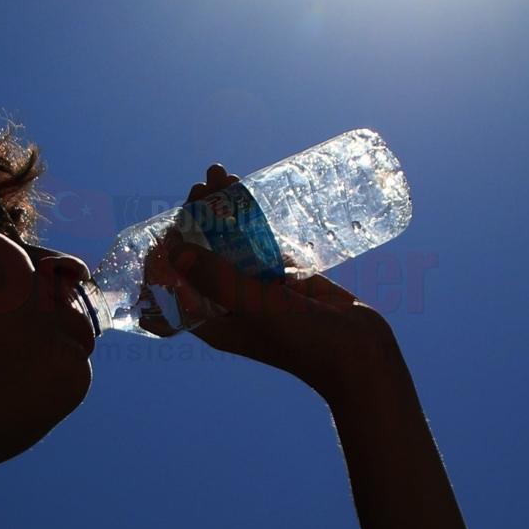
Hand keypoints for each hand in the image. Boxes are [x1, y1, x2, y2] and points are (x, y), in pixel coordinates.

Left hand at [148, 164, 403, 400]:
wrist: (362, 353)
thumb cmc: (307, 343)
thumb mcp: (258, 309)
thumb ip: (218, 281)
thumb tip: (175, 250)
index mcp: (215, 322)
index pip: (175, 287)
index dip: (167, 256)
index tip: (168, 224)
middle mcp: (231, 305)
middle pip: (203, 257)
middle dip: (197, 221)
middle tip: (200, 188)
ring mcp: (259, 289)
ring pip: (232, 244)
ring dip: (224, 212)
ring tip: (222, 175)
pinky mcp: (285, 277)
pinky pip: (261, 243)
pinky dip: (253, 219)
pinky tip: (247, 193)